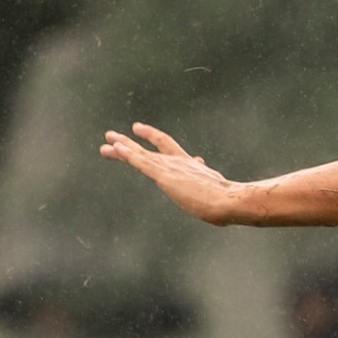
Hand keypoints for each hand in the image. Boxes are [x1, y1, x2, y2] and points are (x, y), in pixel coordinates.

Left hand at [99, 123, 244, 223]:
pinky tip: (114, 147)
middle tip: (115, 136)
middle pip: (153, 148)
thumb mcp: (218, 194)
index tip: (143, 133)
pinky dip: (127, 154)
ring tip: (107, 139)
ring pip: (141, 154)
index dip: (157, 141)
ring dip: (123, 146)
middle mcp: (180, 163)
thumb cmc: (229, 204)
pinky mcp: (165, 176)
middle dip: (133, 142)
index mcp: (193, 167)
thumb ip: (211, 190)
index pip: (172, 151)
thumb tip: (213, 190)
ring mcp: (172, 168)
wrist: (230, 201)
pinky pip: (141, 162)